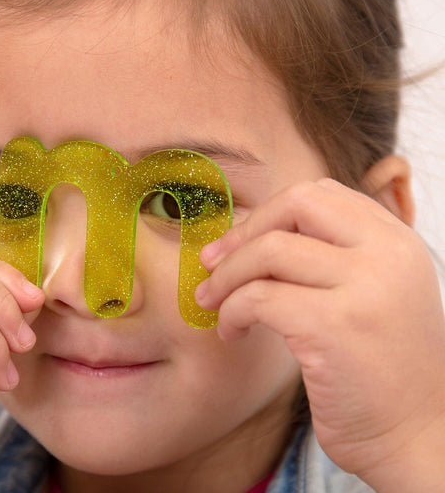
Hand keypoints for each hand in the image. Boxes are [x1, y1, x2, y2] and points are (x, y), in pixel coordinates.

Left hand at [196, 179, 444, 490]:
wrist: (419, 438)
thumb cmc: (380, 367)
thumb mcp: (372, 292)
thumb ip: (331, 255)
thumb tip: (250, 234)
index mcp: (395, 240)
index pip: (319, 193)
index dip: (269, 213)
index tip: (238, 243)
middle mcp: (387, 254)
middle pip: (295, 203)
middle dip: (243, 232)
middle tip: (212, 264)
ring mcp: (365, 287)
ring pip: (268, 250)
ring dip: (226, 277)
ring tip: (213, 303)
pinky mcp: (335, 326)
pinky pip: (258, 297)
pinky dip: (231, 311)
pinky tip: (232, 332)